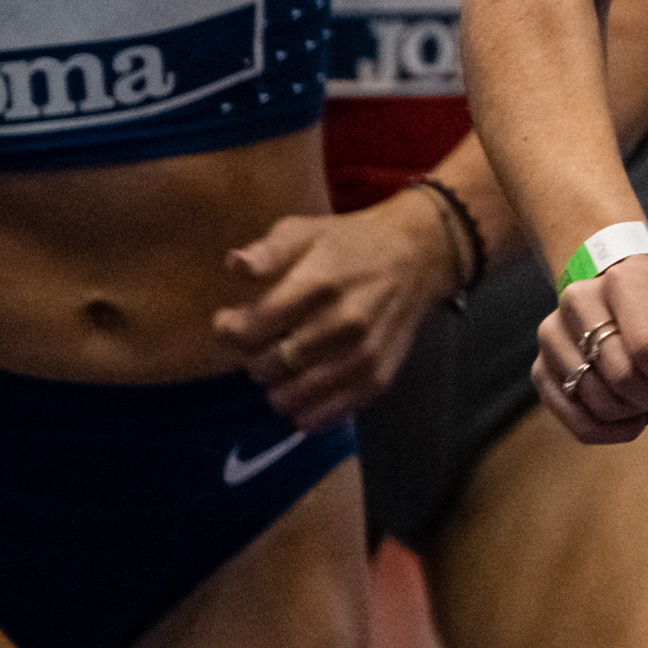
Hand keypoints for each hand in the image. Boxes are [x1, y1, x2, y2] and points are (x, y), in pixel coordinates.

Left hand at [216, 193, 463, 428]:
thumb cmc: (350, 244)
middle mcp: (343, 324)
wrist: (419, 257)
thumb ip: (267, 251)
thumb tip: (235, 266)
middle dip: (252, 357)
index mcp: (319, 285)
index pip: (251, 330)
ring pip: (290, 398)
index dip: (228, 329)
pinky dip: (305, 412)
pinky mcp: (379, 378)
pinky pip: (327, 416)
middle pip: (266, 367)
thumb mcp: (305, 231)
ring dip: (275, 386)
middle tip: (262, 343)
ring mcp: (363, 355)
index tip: (231, 321)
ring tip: (282, 366)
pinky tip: (303, 390)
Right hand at [533, 252, 647, 444]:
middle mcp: (578, 303)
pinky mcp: (540, 368)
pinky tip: (634, 419)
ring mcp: (552, 337)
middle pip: (623, 377)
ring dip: (638, 415)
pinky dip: (610, 432)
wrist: (616, 290)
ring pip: (599, 402)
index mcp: (622, 282)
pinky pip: (574, 419)